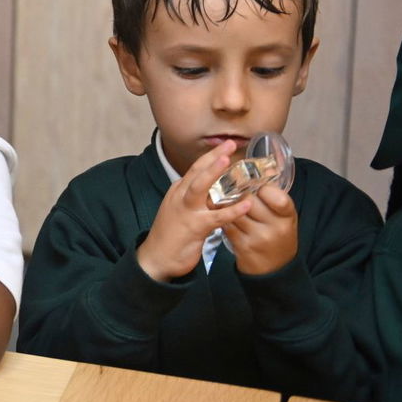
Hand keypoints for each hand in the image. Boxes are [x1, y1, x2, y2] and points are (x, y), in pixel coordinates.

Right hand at [137, 142, 254, 281]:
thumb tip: (218, 193)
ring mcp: (186, 210)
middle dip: (213, 156)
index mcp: (178, 191)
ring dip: (214, 172)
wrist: (156, 257)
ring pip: (199, 187)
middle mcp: (180, 196)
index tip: (225, 145)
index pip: (195, 169)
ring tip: (229, 160)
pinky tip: (246, 205)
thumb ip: (197, 200)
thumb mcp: (181, 211)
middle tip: (230, 143)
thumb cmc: (171, 235)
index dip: (210, 156)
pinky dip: (231, 210)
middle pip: (197, 171)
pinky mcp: (194, 227)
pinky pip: (216, 216)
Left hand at [223, 183, 298, 274]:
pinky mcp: (243, 246)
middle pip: (249, 199)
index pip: (275, 195)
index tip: (255, 184)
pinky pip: (226, 223)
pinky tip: (218, 212)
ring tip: (220, 196)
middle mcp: (275, 227)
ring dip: (225, 202)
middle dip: (238, 192)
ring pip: (234, 210)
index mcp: (287, 215)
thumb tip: (265, 165)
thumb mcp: (282, 215)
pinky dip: (220, 216)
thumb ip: (274, 195)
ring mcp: (258, 238)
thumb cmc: (276, 233)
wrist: (275, 269)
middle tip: (230, 186)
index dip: (262, 187)